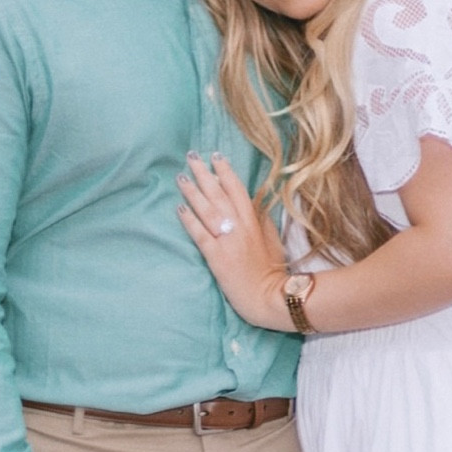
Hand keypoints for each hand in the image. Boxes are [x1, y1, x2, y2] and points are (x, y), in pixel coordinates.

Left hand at [176, 152, 288, 329]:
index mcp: (253, 220)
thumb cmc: (271, 270)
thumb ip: (261, 220)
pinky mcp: (216, 256)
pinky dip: (189, 220)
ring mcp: (227, 240)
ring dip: (192, 191)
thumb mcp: (271, 239)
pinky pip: (200, 234)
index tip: (215, 156)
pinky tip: (179, 208)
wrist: (269, 296)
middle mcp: (239, 226)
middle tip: (190, 156)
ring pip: (207, 209)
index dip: (225, 171)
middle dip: (203, 173)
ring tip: (180, 176)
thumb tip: (253, 203)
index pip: (237, 189)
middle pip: (218, 193)